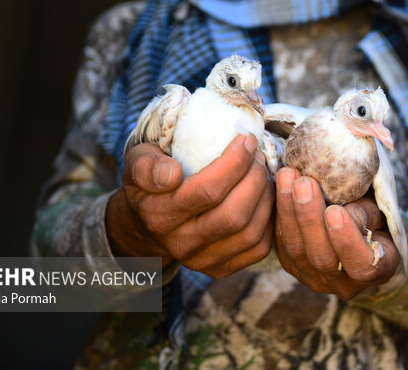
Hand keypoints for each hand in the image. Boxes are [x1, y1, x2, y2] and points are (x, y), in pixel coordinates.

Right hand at [106, 134, 273, 277]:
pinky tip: (264, 196)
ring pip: (250, 232)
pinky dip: (269, 220)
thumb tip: (171, 173)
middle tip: (257, 154)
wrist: (149, 222)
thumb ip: (147, 165)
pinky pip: (258, 247)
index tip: (245, 139)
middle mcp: (181, 244)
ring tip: (262, 172)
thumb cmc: (151, 183)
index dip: (234, 163)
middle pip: (233, 214)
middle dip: (254, 179)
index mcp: (159, 215)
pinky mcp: (221, 268)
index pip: (206, 192)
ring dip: (265, 197)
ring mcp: (202, 261)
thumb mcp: (138, 164)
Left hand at [274, 167, 398, 299]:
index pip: (362, 265)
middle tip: (303, 184)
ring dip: (289, 210)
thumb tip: (343, 211)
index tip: (335, 211)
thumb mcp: (378, 211)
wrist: (353, 224)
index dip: (346, 240)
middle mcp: (343, 283)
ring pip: (296, 249)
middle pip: (322, 257)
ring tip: (287, 176)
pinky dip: (279, 212)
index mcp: (376, 271)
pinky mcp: (291, 265)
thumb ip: (364, 213)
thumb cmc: (373, 215)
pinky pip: (281, 241)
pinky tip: (279, 185)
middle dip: (310, 218)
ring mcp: (314, 277)